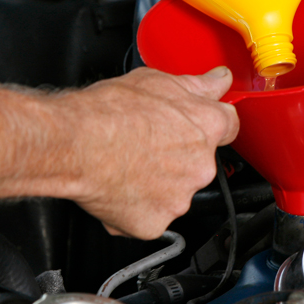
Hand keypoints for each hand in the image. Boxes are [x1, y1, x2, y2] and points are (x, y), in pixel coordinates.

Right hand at [59, 66, 238, 238]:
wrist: (75, 145)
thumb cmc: (108, 112)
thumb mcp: (157, 81)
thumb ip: (198, 84)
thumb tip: (219, 79)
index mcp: (206, 126)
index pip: (229, 125)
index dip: (208, 124)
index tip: (196, 125)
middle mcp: (201, 166)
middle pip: (199, 163)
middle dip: (177, 156)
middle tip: (145, 145)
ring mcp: (179, 198)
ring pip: (175, 192)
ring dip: (157, 184)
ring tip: (126, 165)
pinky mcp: (155, 223)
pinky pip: (151, 217)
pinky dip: (137, 207)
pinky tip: (118, 187)